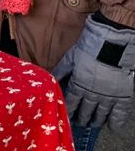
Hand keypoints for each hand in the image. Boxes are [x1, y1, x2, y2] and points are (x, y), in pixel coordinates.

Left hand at [52, 14, 134, 129]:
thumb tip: (50, 79)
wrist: (111, 45)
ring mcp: (109, 97)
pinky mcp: (123, 97)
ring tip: (93, 123)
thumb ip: (60, 71)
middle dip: (82, 118)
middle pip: (85, 112)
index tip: (66, 116)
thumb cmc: (88, 50)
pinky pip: (120, 114)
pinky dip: (116, 122)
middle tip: (80, 121)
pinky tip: (113, 127)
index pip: (71, 104)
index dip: (68, 111)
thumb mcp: (69, 59)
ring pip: (101, 115)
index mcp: (78, 86)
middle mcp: (92, 95)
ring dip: (96, 121)